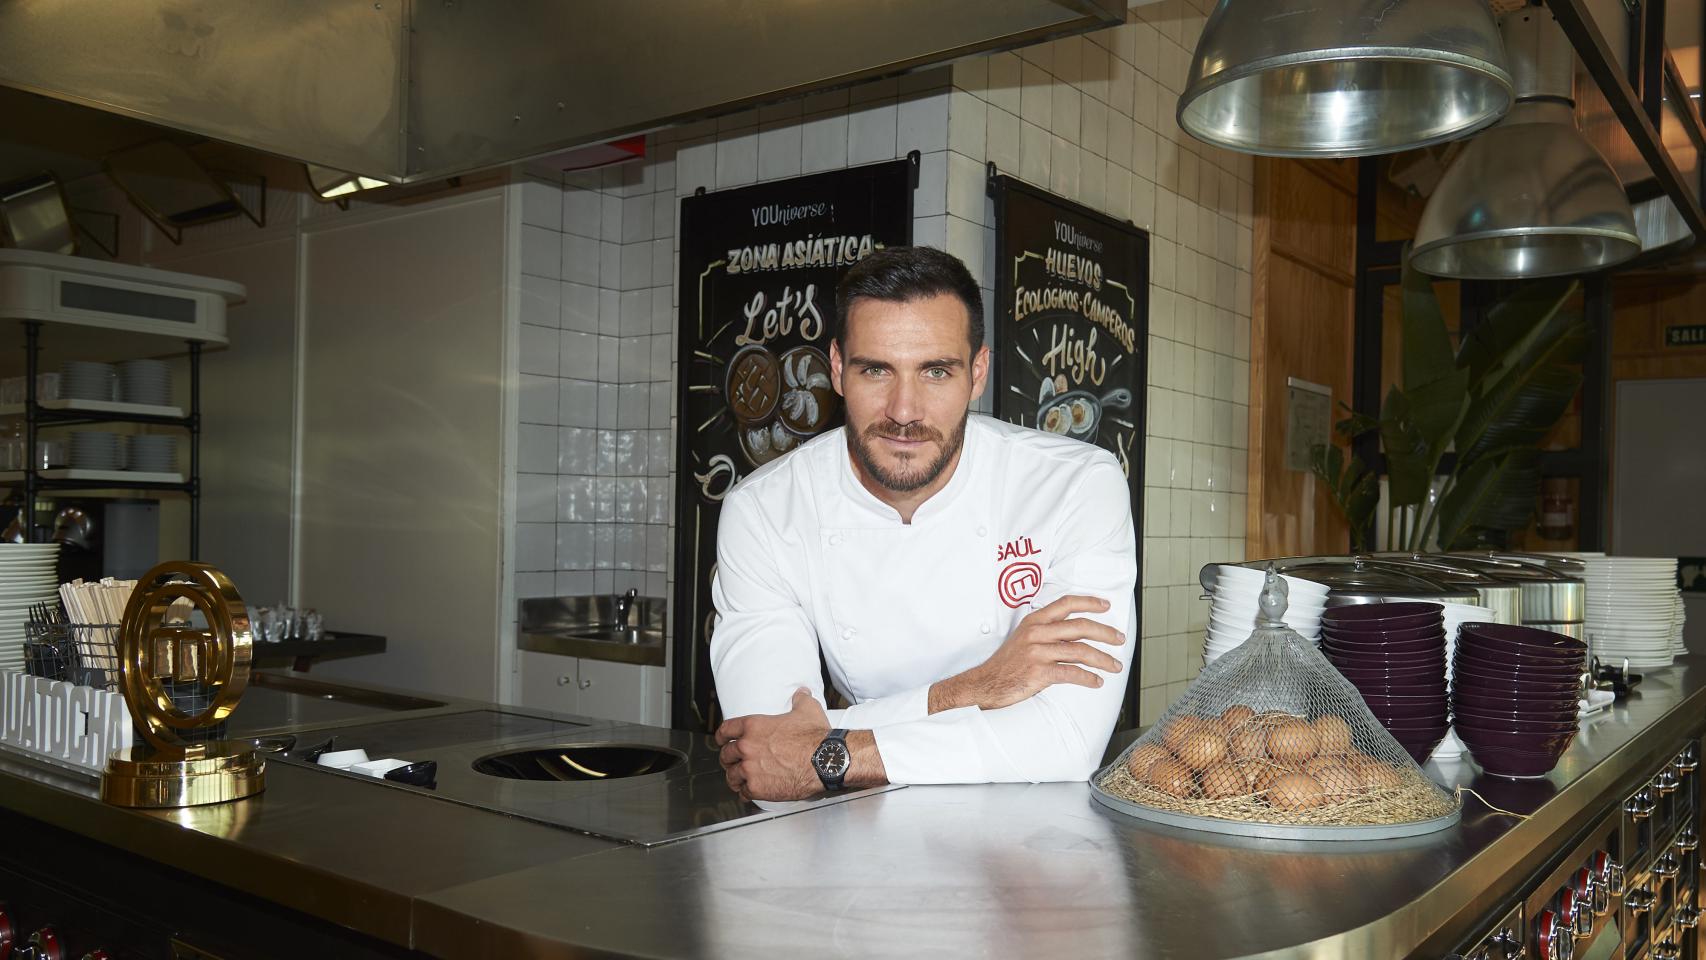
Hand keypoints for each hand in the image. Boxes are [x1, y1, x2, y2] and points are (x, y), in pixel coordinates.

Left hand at [714, 688, 829, 801]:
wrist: (823, 761)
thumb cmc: (814, 737)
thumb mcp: (807, 710)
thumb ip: (800, 700)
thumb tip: (801, 694)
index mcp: (753, 726)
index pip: (726, 730)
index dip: (721, 736)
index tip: (721, 740)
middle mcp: (747, 747)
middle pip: (726, 754)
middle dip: (728, 759)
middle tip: (732, 762)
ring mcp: (750, 768)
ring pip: (731, 775)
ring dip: (734, 777)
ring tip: (738, 780)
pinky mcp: (757, 788)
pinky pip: (743, 792)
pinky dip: (745, 793)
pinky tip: (748, 793)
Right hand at [931, 595, 1123, 711]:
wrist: (986, 684)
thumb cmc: (1007, 663)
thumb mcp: (1024, 638)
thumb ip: (1046, 632)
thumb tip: (1075, 634)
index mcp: (1034, 621)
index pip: (1066, 604)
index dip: (1088, 602)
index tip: (1105, 605)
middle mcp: (1037, 633)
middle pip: (1080, 627)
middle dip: (1105, 632)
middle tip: (1119, 639)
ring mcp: (1038, 652)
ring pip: (1081, 651)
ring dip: (1103, 659)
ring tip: (1115, 666)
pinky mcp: (1039, 672)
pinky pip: (1072, 673)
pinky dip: (1089, 678)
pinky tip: (1097, 682)